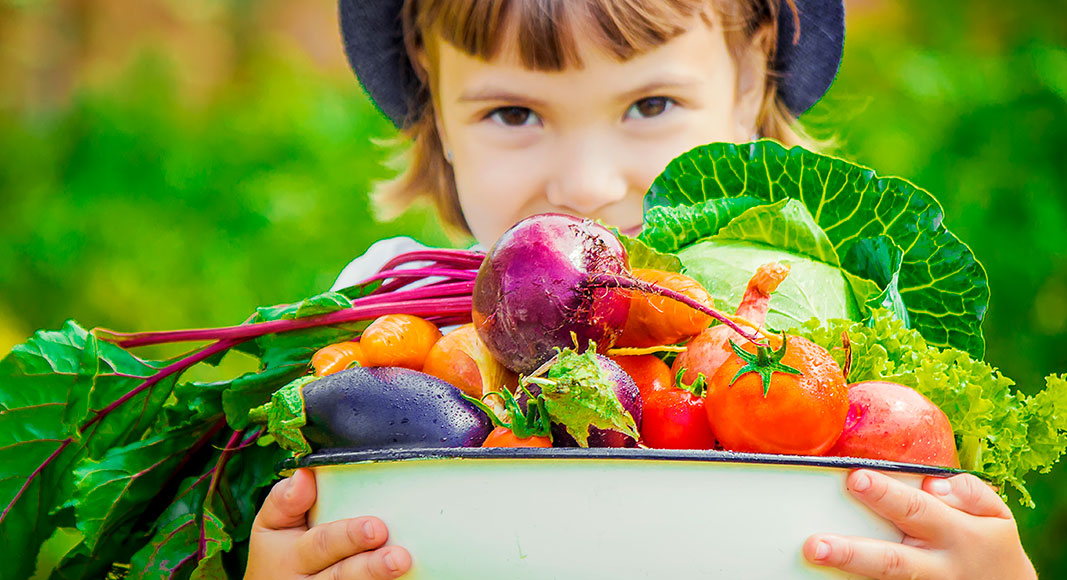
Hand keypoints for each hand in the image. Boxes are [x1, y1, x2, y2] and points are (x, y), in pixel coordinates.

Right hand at [245, 468, 411, 578]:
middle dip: (371, 566)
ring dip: (378, 578)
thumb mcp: (271, 524)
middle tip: (398, 556)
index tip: (376, 527)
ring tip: (402, 564)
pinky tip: (405, 579)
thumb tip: (304, 475)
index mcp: (291, 556)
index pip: (321, 544)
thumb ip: (284, 500)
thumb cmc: (279, 550)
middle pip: (342, 575)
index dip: (347, 536)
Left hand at [803, 469, 1036, 579]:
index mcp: (957, 535)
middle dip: (853, 553)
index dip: (884, 495)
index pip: (915, 510)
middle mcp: (937, 566)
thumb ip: (968, 493)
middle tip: (816, 544)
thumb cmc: (990, 543)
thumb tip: (932, 484)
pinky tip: (829, 579)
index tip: (855, 479)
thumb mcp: (996, 515)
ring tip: (816, 559)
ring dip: (849, 572)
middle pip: (892, 560)